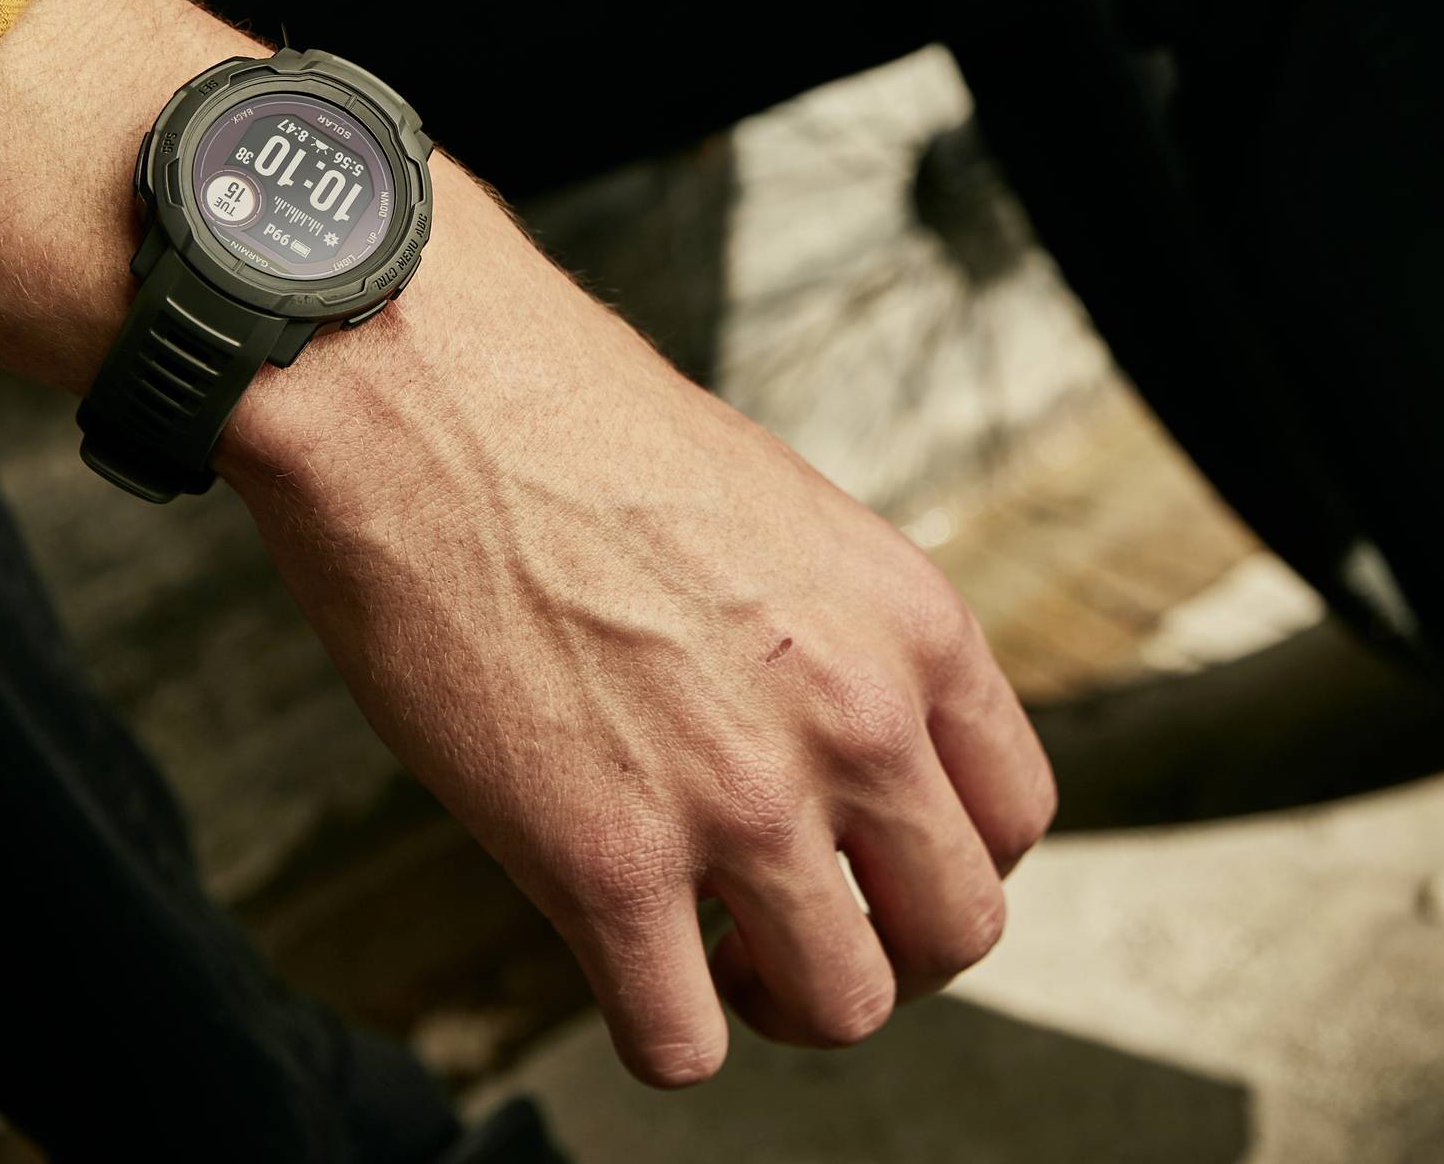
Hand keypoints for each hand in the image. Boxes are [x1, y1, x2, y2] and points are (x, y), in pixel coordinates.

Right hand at [225, 161, 1054, 1084]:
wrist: (428, 401)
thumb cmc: (575, 433)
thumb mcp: (784, 517)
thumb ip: (842, 639)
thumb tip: (841, 743)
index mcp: (912, 624)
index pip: (1015, 812)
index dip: (946, 858)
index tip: (879, 859)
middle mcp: (855, 719)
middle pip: (957, 929)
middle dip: (888, 950)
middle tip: (806, 926)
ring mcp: (737, 802)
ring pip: (843, 1005)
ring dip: (782, 1002)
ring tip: (718, 958)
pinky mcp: (604, 865)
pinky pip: (680, 1043)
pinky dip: (663, 1033)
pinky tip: (623, 963)